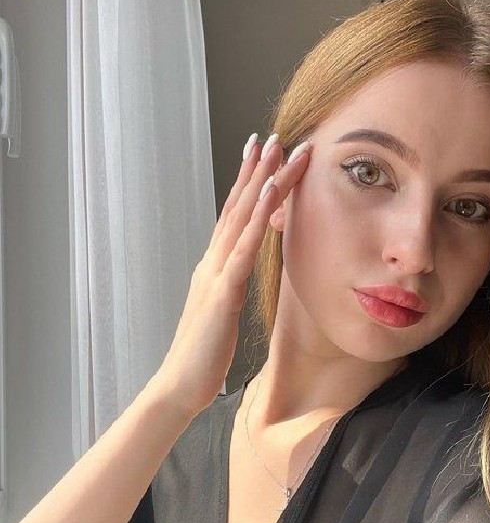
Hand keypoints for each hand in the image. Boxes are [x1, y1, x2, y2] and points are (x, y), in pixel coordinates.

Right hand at [153, 132, 310, 420]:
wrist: (180, 384)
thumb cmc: (203, 351)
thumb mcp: (221, 309)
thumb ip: (229, 284)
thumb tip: (240, 269)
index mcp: (214, 266)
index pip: (234, 218)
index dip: (248, 186)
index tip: (263, 158)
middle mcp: (212, 261)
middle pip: (238, 208)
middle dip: (257, 171)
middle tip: (272, 137)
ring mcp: (215, 273)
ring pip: (241, 219)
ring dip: (261, 182)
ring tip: (276, 150)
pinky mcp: (221, 292)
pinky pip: (243, 249)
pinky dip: (257, 218)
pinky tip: (271, 194)